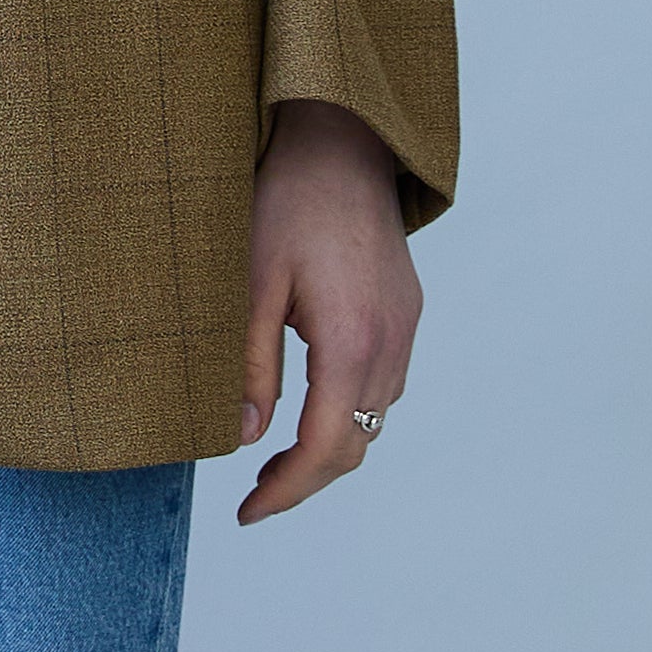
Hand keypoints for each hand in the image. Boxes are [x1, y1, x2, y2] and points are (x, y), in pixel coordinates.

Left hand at [236, 99, 420, 524]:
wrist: (341, 137)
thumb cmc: (287, 199)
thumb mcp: (248, 283)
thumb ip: (249, 365)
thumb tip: (244, 437)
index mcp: (353, 340)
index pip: (328, 445)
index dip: (288, 491)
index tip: (248, 513)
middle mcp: (392, 341)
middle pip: (358, 442)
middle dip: (307, 478)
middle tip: (254, 494)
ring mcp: (406, 325)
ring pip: (376, 416)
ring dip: (332, 444)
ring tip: (275, 455)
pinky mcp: (406, 308)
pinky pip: (384, 381)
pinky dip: (350, 408)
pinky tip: (312, 401)